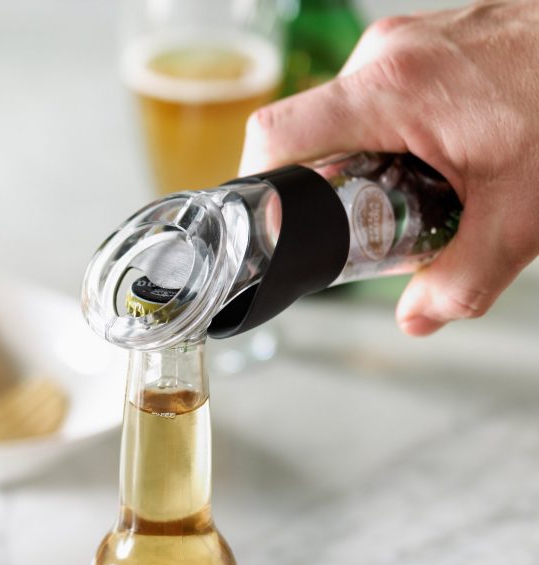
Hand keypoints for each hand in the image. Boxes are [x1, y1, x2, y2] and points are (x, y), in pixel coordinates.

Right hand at [240, 0, 538, 335]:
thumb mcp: (521, 218)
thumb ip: (462, 281)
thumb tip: (416, 316)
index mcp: (394, 89)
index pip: (277, 134)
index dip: (256, 182)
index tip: (265, 221)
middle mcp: (387, 55)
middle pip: (306, 131)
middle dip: (318, 185)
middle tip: (349, 222)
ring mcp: (404, 43)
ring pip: (340, 114)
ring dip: (354, 160)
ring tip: (399, 190)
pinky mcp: (422, 44)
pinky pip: (373, 96)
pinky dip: (382, 136)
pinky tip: (425, 158)